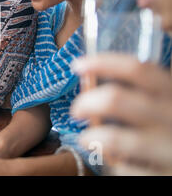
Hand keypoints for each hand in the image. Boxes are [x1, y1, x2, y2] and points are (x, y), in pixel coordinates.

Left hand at [71, 53, 171, 174]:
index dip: (103, 63)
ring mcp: (169, 148)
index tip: (77, 65)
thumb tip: (95, 78)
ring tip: (86, 138)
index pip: (137, 69)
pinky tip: (109, 158)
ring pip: (115, 138)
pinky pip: (124, 168)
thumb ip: (140, 93)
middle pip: (116, 100)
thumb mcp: (164, 105)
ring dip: (91, 136)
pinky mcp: (164, 175)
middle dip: (86, 102)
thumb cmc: (170, 129)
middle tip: (76, 109)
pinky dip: (110, 162)